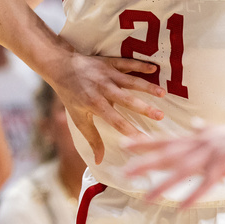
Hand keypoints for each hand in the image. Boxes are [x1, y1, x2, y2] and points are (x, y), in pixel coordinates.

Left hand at [46, 53, 164, 163]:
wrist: (61, 67)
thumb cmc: (71, 96)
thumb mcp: (79, 119)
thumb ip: (92, 138)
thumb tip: (100, 161)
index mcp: (95, 104)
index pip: (116, 121)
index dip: (131, 131)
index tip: (145, 141)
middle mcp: (102, 89)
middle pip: (126, 100)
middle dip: (144, 107)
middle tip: (161, 116)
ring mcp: (107, 74)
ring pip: (130, 81)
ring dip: (147, 86)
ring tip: (163, 93)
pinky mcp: (109, 62)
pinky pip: (127, 63)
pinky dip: (140, 65)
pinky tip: (154, 68)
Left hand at [122, 119, 224, 205]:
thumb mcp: (221, 129)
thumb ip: (204, 129)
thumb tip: (194, 122)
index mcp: (197, 136)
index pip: (166, 139)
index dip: (144, 143)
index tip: (124, 145)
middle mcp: (200, 144)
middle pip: (167, 154)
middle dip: (144, 164)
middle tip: (124, 173)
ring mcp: (212, 154)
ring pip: (182, 170)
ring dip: (163, 185)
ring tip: (146, 197)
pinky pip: (206, 183)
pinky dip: (193, 195)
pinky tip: (181, 207)